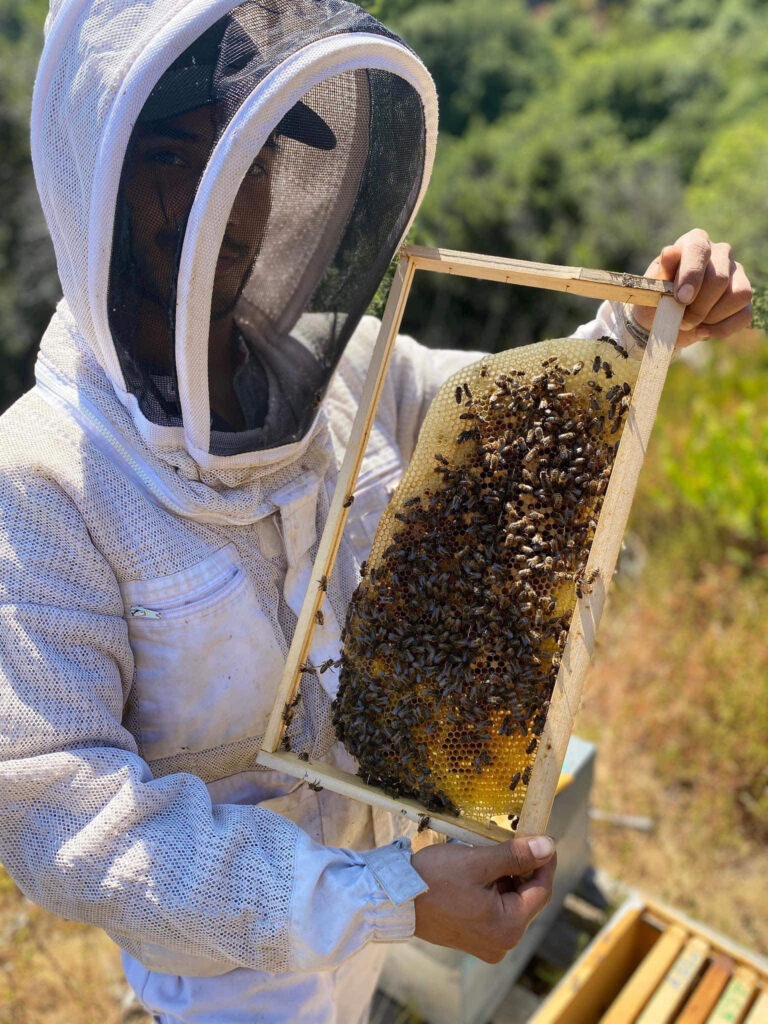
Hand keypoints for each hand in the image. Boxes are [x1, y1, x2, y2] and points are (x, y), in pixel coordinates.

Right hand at [411, 835, 555, 962]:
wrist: (394, 898)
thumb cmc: (434, 879)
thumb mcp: (478, 862)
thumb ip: (515, 856)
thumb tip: (548, 847)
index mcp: (508, 927)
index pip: (542, 891)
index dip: (545, 861)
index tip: (543, 837)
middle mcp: (502, 943)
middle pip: (527, 898)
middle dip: (522, 869)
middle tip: (513, 841)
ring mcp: (487, 944)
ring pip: (511, 903)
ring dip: (506, 877)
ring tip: (489, 855)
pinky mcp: (474, 939)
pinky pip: (495, 911)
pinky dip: (493, 890)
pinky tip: (479, 872)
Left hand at [629, 228, 752, 347]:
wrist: (662, 320)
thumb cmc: (655, 298)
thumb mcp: (651, 288)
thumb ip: (661, 272)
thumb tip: (670, 252)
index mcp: (695, 242)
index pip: (699, 249)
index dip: (691, 275)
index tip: (682, 299)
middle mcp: (720, 253)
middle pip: (718, 278)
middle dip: (698, 307)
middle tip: (680, 320)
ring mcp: (736, 274)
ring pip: (738, 295)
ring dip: (711, 318)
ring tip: (691, 323)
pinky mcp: (744, 297)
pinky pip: (744, 314)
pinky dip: (721, 329)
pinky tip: (702, 331)